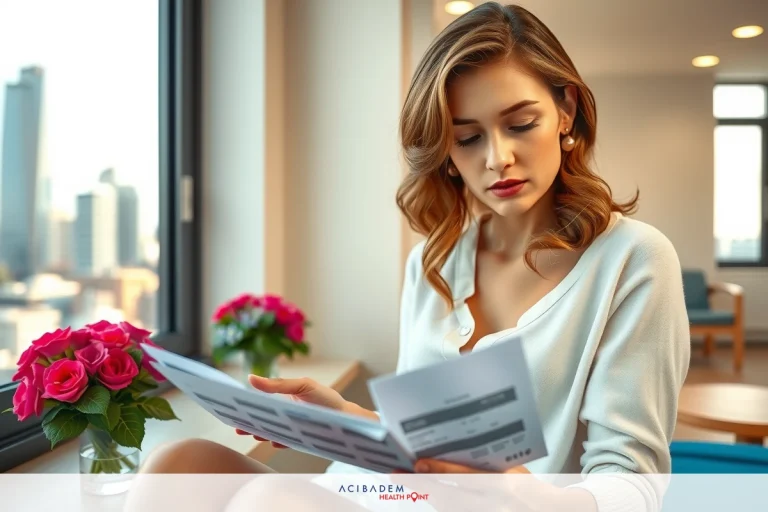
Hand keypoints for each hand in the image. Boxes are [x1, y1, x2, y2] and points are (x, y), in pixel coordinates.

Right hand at [234, 374, 377, 447]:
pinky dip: (279, 442)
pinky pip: (285, 442)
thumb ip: (278, 385)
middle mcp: (285, 413)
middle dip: (249, 422)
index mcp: (283, 398)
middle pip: (263, 418)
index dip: (247, 404)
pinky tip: (273, 442)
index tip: (233, 406)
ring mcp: (291, 427)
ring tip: (253, 433)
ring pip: (271, 431)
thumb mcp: (303, 386)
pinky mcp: (299, 439)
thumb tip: (251, 378)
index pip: (261, 401)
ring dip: (261, 433)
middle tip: (237, 425)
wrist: (346, 417)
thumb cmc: (325, 398)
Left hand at [393, 461, 596, 511]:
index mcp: (503, 485)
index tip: (419, 462)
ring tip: (405, 481)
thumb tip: (453, 448)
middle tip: (401, 473)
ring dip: (426, 495)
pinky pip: (454, 511)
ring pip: (449, 507)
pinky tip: (426, 494)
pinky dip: (439, 503)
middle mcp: (493, 503)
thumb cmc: (526, 485)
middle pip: (450, 496)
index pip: (465, 476)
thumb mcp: (510, 469)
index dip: (441, 470)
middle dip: (423, 485)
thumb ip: (484, 462)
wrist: (545, 510)